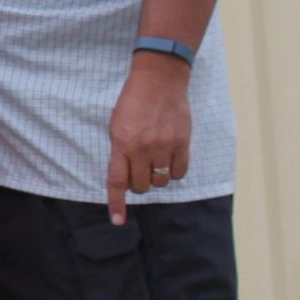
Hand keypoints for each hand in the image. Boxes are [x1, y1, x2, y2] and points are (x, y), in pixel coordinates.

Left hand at [104, 57, 193, 222]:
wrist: (159, 79)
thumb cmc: (133, 101)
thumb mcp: (117, 125)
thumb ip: (120, 152)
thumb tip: (126, 177)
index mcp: (122, 144)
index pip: (117, 181)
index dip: (117, 203)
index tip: (117, 220)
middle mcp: (143, 148)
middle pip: (142, 186)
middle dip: (138, 184)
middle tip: (139, 170)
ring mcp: (165, 146)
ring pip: (161, 181)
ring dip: (156, 177)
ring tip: (154, 160)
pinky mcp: (183, 142)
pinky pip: (180, 172)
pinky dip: (174, 173)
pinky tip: (169, 161)